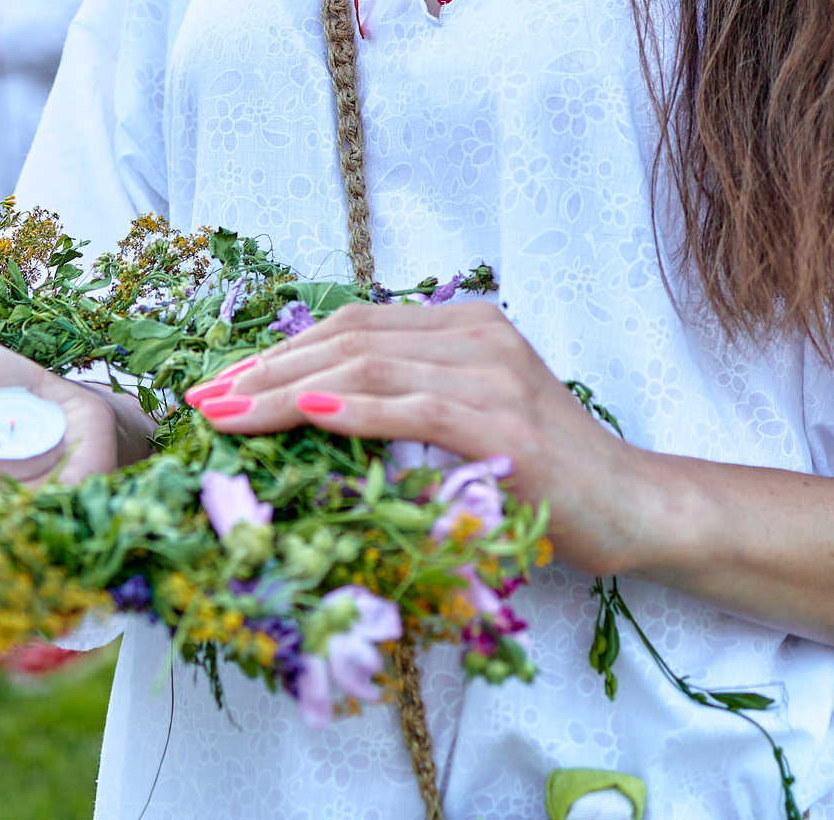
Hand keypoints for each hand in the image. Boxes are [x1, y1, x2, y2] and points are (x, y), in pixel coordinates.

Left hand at [191, 302, 653, 574]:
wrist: (631, 507)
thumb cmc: (544, 476)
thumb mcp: (468, 422)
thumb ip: (408, 401)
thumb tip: (311, 410)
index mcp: (465, 327)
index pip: (351, 325)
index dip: (278, 351)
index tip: (218, 385)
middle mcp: (477, 337)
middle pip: (348, 339)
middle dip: (263, 371)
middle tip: (202, 403)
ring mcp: (493, 376)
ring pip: (367, 367)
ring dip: (285, 392)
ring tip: (228, 416)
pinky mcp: (504, 424)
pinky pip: (412, 407)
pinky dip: (352, 409)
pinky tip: (304, 414)